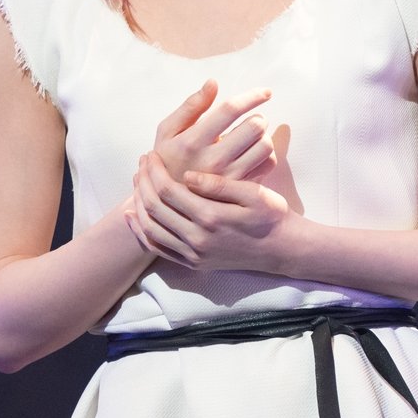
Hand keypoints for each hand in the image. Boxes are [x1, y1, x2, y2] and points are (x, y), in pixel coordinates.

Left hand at [126, 150, 290, 270]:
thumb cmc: (271, 215)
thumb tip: (187, 176)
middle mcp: (198, 239)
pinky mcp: (194, 263)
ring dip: (140, 204)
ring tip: (138, 182)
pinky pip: (159, 249)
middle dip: (144, 182)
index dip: (155, 170)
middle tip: (142, 162)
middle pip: (156, 208)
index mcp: (211, 217)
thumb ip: (218, 185)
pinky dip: (142, 232)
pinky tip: (135, 216)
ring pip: (152, 229)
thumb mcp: (253, 193)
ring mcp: (194, 254)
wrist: (282, 248)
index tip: (151, 154)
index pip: (169, 190)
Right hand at [153, 79, 276, 181]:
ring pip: (265, 146)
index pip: (230, 110)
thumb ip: (191, 106)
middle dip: (257, 117)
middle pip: (255, 126)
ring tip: (250, 138)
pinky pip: (268, 165)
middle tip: (250, 120)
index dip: (252, 96)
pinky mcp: (239, 190)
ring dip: (262, 136)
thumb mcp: (167, 131)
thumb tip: (213, 83)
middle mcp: (213, 160)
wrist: (166, 203)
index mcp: (193, 141)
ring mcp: (228, 178)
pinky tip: (252, 154)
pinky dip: (266, 155)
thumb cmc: (166, 159)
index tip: (265, 92)